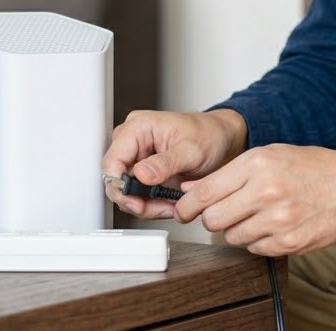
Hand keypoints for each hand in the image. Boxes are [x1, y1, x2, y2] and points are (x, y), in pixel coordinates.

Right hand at [102, 109, 246, 218]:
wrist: (222, 140)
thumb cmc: (209, 135)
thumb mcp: (191, 150)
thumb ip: (165, 163)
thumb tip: (141, 174)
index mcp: (138, 128)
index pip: (112, 160)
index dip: (119, 185)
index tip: (136, 202)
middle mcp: (132, 142)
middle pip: (116, 180)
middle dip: (136, 199)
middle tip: (159, 207)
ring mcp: (137, 159)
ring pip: (126, 192)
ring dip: (146, 205)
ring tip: (170, 205)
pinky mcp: (145, 173)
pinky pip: (139, 195)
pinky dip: (152, 204)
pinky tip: (170, 203)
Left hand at [174, 144, 335, 255]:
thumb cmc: (313, 167)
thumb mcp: (269, 155)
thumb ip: (228, 173)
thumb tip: (189, 188)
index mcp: (257, 165)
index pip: (204, 193)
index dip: (187, 205)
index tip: (184, 210)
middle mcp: (265, 192)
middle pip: (213, 220)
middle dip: (213, 218)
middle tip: (225, 210)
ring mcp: (278, 221)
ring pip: (232, 237)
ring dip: (237, 229)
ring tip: (256, 214)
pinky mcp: (289, 243)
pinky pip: (254, 249)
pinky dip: (258, 240)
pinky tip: (273, 224)